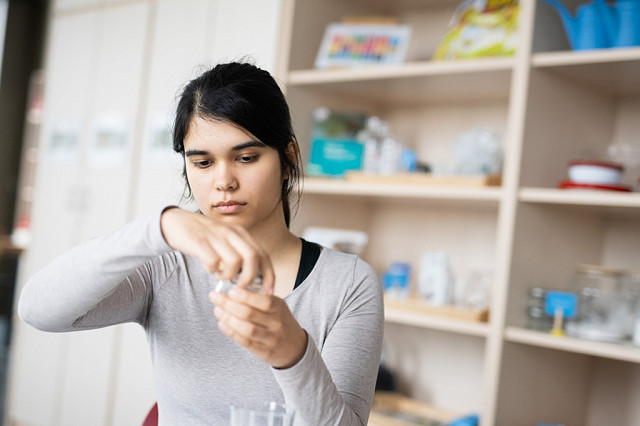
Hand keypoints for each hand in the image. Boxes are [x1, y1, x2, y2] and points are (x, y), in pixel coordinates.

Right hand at [160, 207, 274, 292]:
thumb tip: (253, 279)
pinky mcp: (200, 242)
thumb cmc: (204, 236)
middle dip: (251, 278)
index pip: (263, 255)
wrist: (176, 222)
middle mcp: (231, 233)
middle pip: (253, 257)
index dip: (269, 275)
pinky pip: (214, 262)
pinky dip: (213, 270)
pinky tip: (210, 269)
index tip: (269, 291)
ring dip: (230, 275)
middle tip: (241, 288)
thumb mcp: (226, 240)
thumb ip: (240, 253)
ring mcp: (216, 236)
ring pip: (235, 261)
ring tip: (221, 276)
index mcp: (241, 234)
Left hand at [209, 287, 307, 368]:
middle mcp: (276, 323)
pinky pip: (245, 342)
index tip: (230, 290)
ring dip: (228, 318)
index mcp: (279, 308)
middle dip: (229, 304)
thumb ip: (259, 300)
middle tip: (215, 297)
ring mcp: (271, 339)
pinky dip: (231, 332)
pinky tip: (222, 324)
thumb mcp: (277, 307)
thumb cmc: (280, 322)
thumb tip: (232, 290)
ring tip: (217, 310)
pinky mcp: (264, 352)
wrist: (295, 347)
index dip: (245, 296)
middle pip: (250, 314)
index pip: (263, 301)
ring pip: (247, 329)